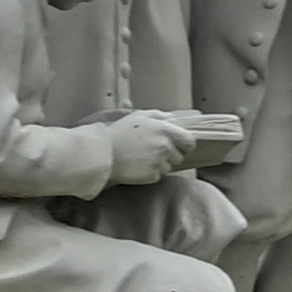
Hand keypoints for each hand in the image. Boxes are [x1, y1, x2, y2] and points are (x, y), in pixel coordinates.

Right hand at [109, 109, 244, 182]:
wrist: (102, 153)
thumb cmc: (119, 132)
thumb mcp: (138, 117)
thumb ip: (158, 116)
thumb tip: (172, 118)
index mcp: (165, 130)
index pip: (190, 142)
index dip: (184, 144)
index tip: (177, 145)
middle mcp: (165, 146)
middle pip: (179, 156)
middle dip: (170, 155)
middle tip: (152, 151)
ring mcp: (159, 162)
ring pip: (169, 167)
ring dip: (160, 164)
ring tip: (143, 158)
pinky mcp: (152, 175)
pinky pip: (158, 176)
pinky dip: (151, 173)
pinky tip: (138, 166)